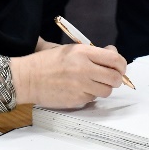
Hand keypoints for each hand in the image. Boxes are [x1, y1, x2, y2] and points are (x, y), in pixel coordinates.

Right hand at [12, 43, 126, 107]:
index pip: (115, 60)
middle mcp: (84, 69)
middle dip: (116, 78)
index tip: (120, 67)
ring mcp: (80, 86)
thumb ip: (93, 52)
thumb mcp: (70, 49)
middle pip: (115, 78)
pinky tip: (79, 89)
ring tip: (93, 83)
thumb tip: (113, 54)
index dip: (121, 64)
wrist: (27, 78)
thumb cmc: (47, 62)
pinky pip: (92, 99)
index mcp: (83, 52)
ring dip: (104, 88)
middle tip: (110, 77)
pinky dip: (90, 95)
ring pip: (106, 91)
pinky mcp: (76, 100)